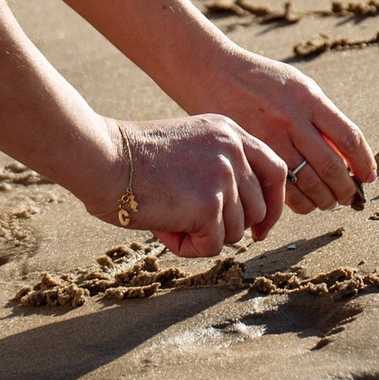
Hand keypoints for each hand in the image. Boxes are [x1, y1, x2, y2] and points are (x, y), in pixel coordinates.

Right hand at [107, 114, 289, 258]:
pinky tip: (166, 230)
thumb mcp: (188, 148)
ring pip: (236, 231)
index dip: (272, 204)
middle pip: (258, 209)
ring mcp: (225, 176)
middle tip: (195, 229)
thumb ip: (217, 170)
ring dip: (204, 237)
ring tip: (170, 220)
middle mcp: (234, 150)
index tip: (260, 228)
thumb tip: (242, 220)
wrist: (102, 158)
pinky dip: (189, 247)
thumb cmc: (131, 158)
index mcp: (230, 132)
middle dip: (230, 228)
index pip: (276, 170)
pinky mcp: (210, 204)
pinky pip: (212, 246)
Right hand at [181, 48, 375, 214]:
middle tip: (350, 198)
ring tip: (329, 202)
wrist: (214, 74)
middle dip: (346, 189)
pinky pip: (281, 187)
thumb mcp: (298, 86)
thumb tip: (349, 156)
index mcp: (309, 99)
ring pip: (308, 182)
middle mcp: (292, 119)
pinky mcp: (251, 154)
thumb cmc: (263, 82)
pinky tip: (303, 202)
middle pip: (331, 166)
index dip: (364, 162)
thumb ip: (322, 116)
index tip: (368, 176)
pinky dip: (298, 201)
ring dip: (325, 199)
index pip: (349, 137)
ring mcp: (269, 138)